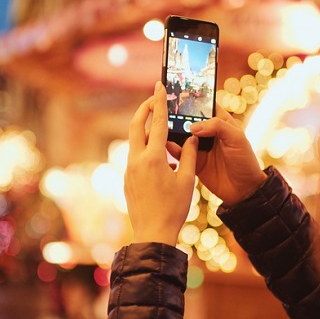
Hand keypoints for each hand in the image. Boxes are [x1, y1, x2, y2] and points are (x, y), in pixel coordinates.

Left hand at [125, 81, 198, 245]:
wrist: (153, 233)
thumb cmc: (174, 208)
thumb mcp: (187, 180)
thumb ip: (189, 155)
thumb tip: (193, 138)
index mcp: (153, 158)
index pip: (156, 122)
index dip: (159, 102)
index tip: (158, 85)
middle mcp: (136, 160)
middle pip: (136, 126)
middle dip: (144, 109)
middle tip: (153, 99)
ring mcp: (129, 170)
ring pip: (134, 142)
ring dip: (145, 131)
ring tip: (161, 130)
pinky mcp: (127, 179)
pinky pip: (135, 156)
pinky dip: (145, 149)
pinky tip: (160, 158)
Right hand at [166, 105, 266, 206]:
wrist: (244, 190)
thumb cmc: (245, 161)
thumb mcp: (236, 139)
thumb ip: (217, 127)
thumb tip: (192, 126)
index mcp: (220, 122)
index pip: (204, 106)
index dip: (192, 100)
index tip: (177, 93)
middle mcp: (208, 133)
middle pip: (188, 120)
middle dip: (176, 115)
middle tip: (162, 109)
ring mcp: (199, 148)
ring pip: (181, 136)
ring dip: (172, 132)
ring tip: (160, 126)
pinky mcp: (193, 162)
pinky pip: (180, 154)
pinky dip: (172, 149)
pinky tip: (166, 144)